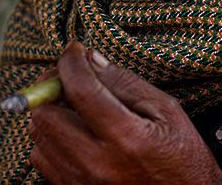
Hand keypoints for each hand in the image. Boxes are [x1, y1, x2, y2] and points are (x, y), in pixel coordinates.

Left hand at [29, 41, 221, 184]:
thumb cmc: (182, 157)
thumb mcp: (166, 111)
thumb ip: (125, 83)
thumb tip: (91, 59)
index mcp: (125, 138)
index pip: (79, 89)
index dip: (71, 61)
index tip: (75, 50)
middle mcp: (96, 163)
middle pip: (46, 113)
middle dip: (54, 87)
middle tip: (72, 77)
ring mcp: (81, 182)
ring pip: (39, 135)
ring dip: (51, 112)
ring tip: (76, 105)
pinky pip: (41, 158)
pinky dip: (51, 138)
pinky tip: (74, 131)